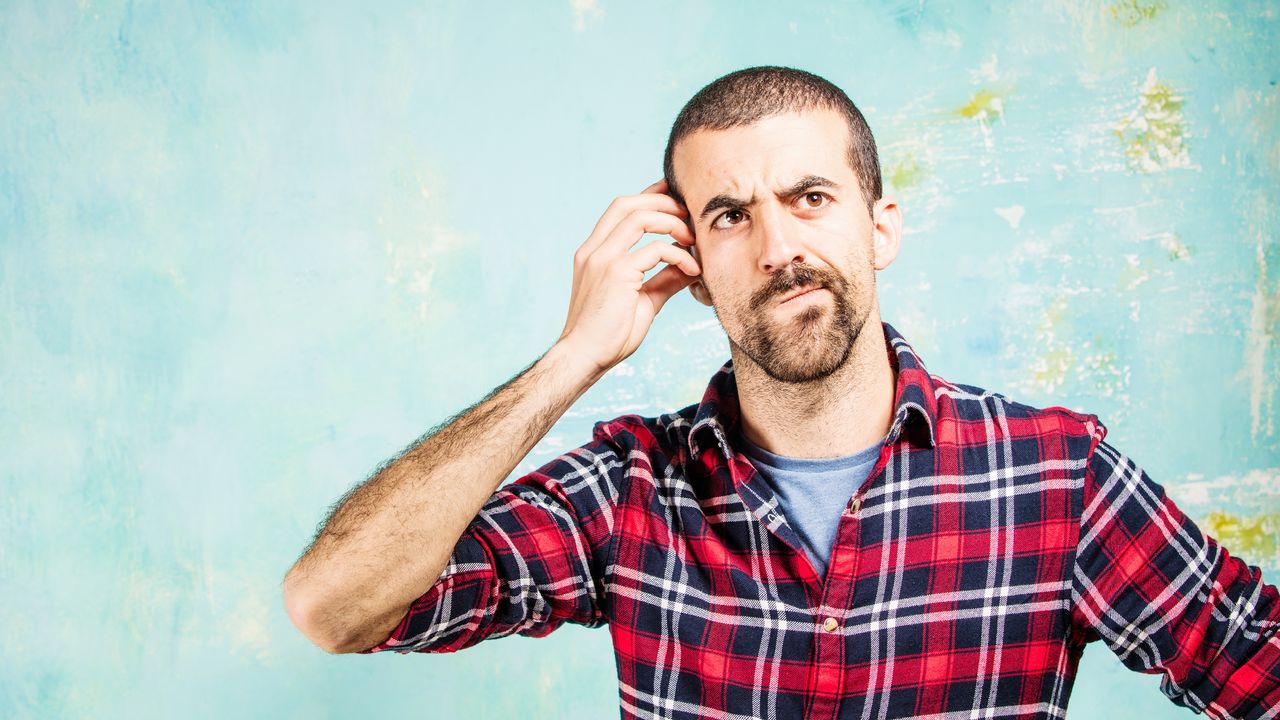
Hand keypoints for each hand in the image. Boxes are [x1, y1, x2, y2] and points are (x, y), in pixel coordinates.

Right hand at [557, 178, 700, 374]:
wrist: (584, 358)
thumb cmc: (609, 335)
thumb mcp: (643, 300)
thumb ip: (663, 280)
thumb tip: (689, 268)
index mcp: (593, 253)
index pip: (620, 211)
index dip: (649, 197)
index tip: (676, 199)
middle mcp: (594, 250)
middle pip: (627, 203)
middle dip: (662, 201)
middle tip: (689, 214)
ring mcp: (602, 258)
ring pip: (640, 217)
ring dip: (672, 222)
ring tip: (692, 238)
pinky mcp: (616, 272)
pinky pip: (656, 250)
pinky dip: (679, 254)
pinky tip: (692, 270)